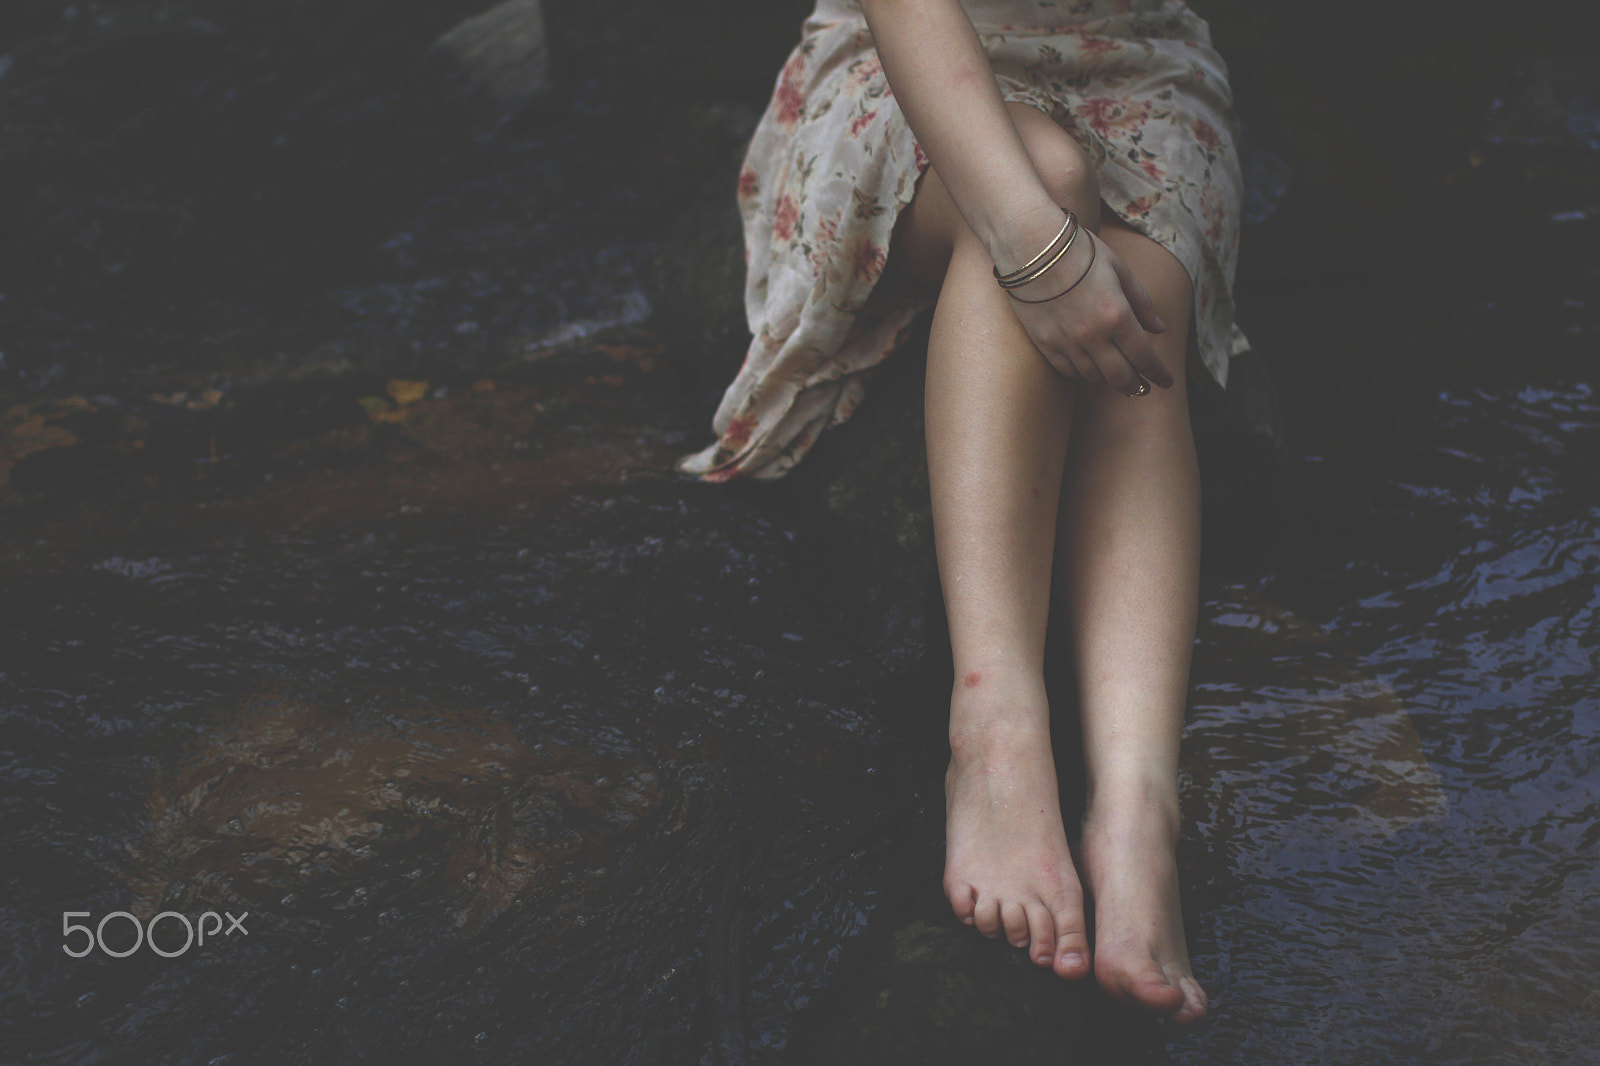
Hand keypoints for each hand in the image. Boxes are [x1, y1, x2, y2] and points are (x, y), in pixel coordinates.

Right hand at [1002, 229, 1172, 393]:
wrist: (1030, 245)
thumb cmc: (1079, 251)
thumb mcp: (1119, 270)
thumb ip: (1142, 302)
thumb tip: (1159, 329)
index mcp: (1117, 315)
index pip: (1144, 356)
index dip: (1158, 373)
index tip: (1167, 382)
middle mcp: (1093, 335)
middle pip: (1120, 377)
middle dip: (1135, 386)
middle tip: (1142, 388)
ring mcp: (1066, 342)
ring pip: (1093, 377)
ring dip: (1108, 378)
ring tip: (1114, 371)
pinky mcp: (1044, 344)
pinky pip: (1068, 371)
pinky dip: (1082, 372)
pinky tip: (1088, 366)